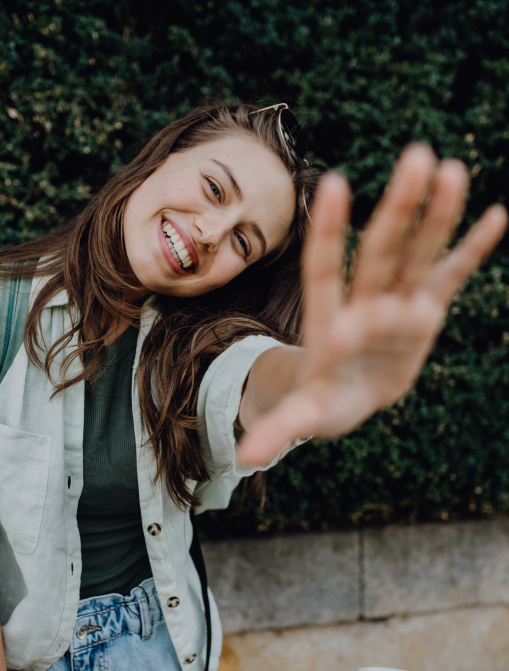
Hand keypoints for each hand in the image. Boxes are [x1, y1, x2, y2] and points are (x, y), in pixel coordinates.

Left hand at [238, 144, 506, 465]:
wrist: (344, 394)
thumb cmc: (320, 402)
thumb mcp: (302, 416)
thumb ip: (279, 428)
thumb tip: (244, 458)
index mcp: (331, 323)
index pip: (325, 270)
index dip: (328, 233)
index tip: (330, 186)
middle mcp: (365, 305)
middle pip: (381, 252)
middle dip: (398, 208)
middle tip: (415, 156)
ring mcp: (397, 305)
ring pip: (417, 254)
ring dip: (435, 215)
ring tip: (451, 169)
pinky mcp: (423, 313)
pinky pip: (449, 277)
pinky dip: (471, 250)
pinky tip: (495, 215)